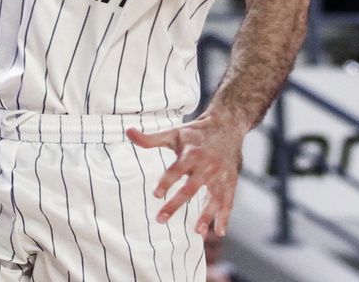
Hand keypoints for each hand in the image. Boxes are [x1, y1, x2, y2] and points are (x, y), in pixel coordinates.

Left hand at [126, 112, 246, 234]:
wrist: (227, 127)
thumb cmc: (195, 133)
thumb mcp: (174, 133)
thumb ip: (151, 138)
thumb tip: (128, 131)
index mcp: (191, 153)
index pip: (177, 169)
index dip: (166, 181)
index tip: (156, 195)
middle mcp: (207, 165)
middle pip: (191, 188)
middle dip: (175, 204)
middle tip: (160, 219)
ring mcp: (220, 175)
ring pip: (213, 198)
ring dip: (206, 215)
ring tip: (196, 232)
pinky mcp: (230, 182)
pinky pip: (228, 201)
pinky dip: (225, 217)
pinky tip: (219, 232)